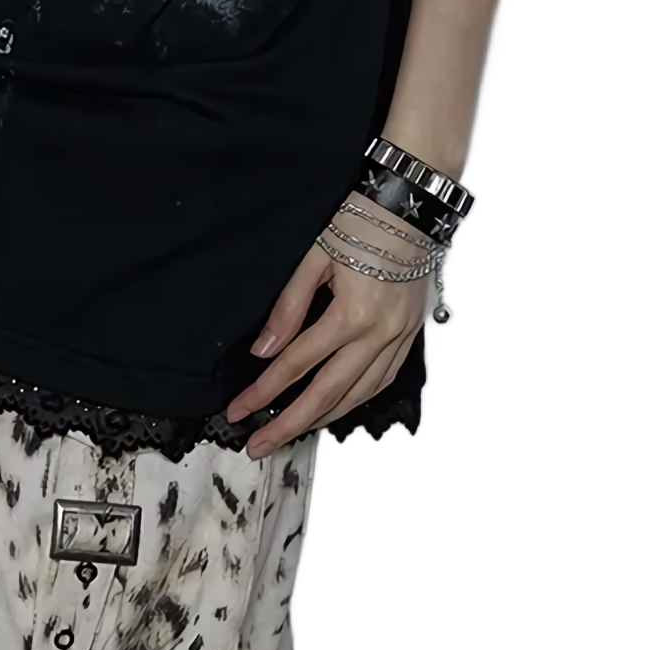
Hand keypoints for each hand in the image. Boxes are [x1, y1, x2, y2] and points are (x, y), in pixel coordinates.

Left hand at [225, 194, 430, 457]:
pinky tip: (337, 407)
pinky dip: (357, 399)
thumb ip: (288, 307)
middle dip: (289, 423)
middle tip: (259, 444)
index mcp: (352, 314)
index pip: (297, 364)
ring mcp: (398, 337)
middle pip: (328, 393)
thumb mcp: (314, 257)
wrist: (409, 205)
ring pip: (359, 395)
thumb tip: (265, 350)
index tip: (239, 410)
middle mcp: (379, 334)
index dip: (264, 391)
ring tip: (292, 433)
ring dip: (323, 419)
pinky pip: (383, 380)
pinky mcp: (409, 334)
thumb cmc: (361, 220)